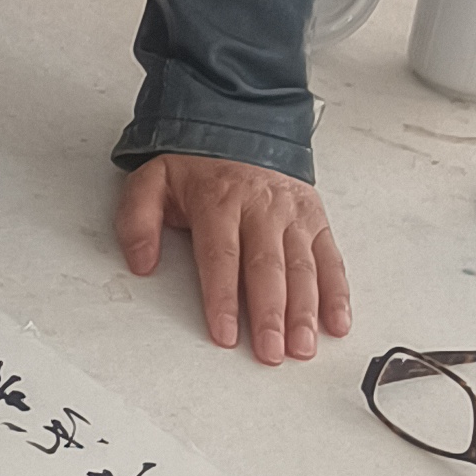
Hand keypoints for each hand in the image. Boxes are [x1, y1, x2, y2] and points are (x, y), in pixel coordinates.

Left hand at [115, 154, 350, 362]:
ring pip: (303, 267)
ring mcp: (292, 214)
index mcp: (219, 199)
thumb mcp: (153, 179)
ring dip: (305, 311)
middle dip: (270, 314)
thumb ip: (138, 219)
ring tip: (302, 346)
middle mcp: (260, 207)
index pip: (221, 255)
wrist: (241, 123)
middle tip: (271, 352)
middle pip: (267, 266)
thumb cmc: (199, 165)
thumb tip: (141, 261)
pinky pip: (330, 258)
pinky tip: (336, 322)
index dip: (223, 298)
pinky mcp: (315, 219)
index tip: (225, 333)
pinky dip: (336, 293)